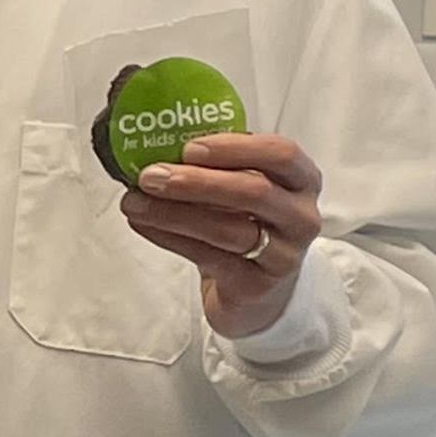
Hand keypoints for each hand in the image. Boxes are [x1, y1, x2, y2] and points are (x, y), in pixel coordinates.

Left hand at [120, 132, 324, 336]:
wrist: (260, 291)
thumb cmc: (248, 225)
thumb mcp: (245, 190)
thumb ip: (218, 167)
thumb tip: (157, 145)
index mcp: (302, 180)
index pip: (280, 153)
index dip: (235, 148)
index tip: (188, 147)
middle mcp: (301, 216)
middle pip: (253, 191)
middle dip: (196, 182)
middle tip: (150, 175)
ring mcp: (282, 254)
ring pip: (226, 229)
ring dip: (172, 213)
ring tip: (133, 203)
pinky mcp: (255, 285)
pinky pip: (207, 257)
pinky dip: (169, 238)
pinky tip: (143, 225)